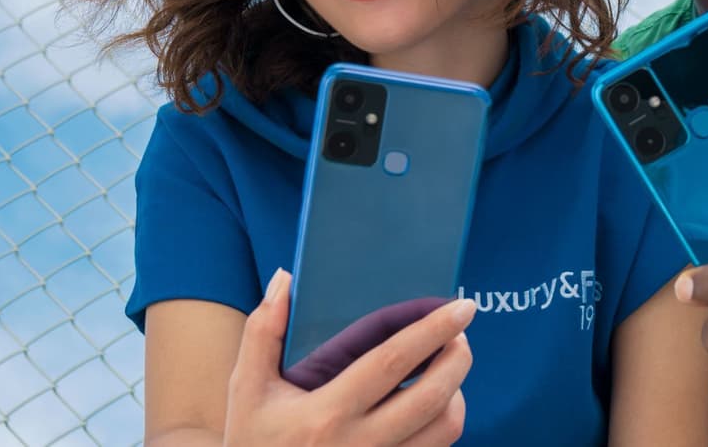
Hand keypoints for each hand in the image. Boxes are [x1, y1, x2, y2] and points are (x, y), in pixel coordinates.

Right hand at [224, 269, 475, 445]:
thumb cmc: (253, 441)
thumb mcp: (246, 389)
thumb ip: (262, 332)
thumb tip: (285, 278)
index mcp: (326, 414)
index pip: (392, 362)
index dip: (432, 331)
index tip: (461, 307)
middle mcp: (360, 445)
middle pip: (432, 398)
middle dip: (458, 359)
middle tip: (462, 333)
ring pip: (444, 430)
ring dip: (457, 393)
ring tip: (448, 367)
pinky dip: (444, 424)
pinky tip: (434, 404)